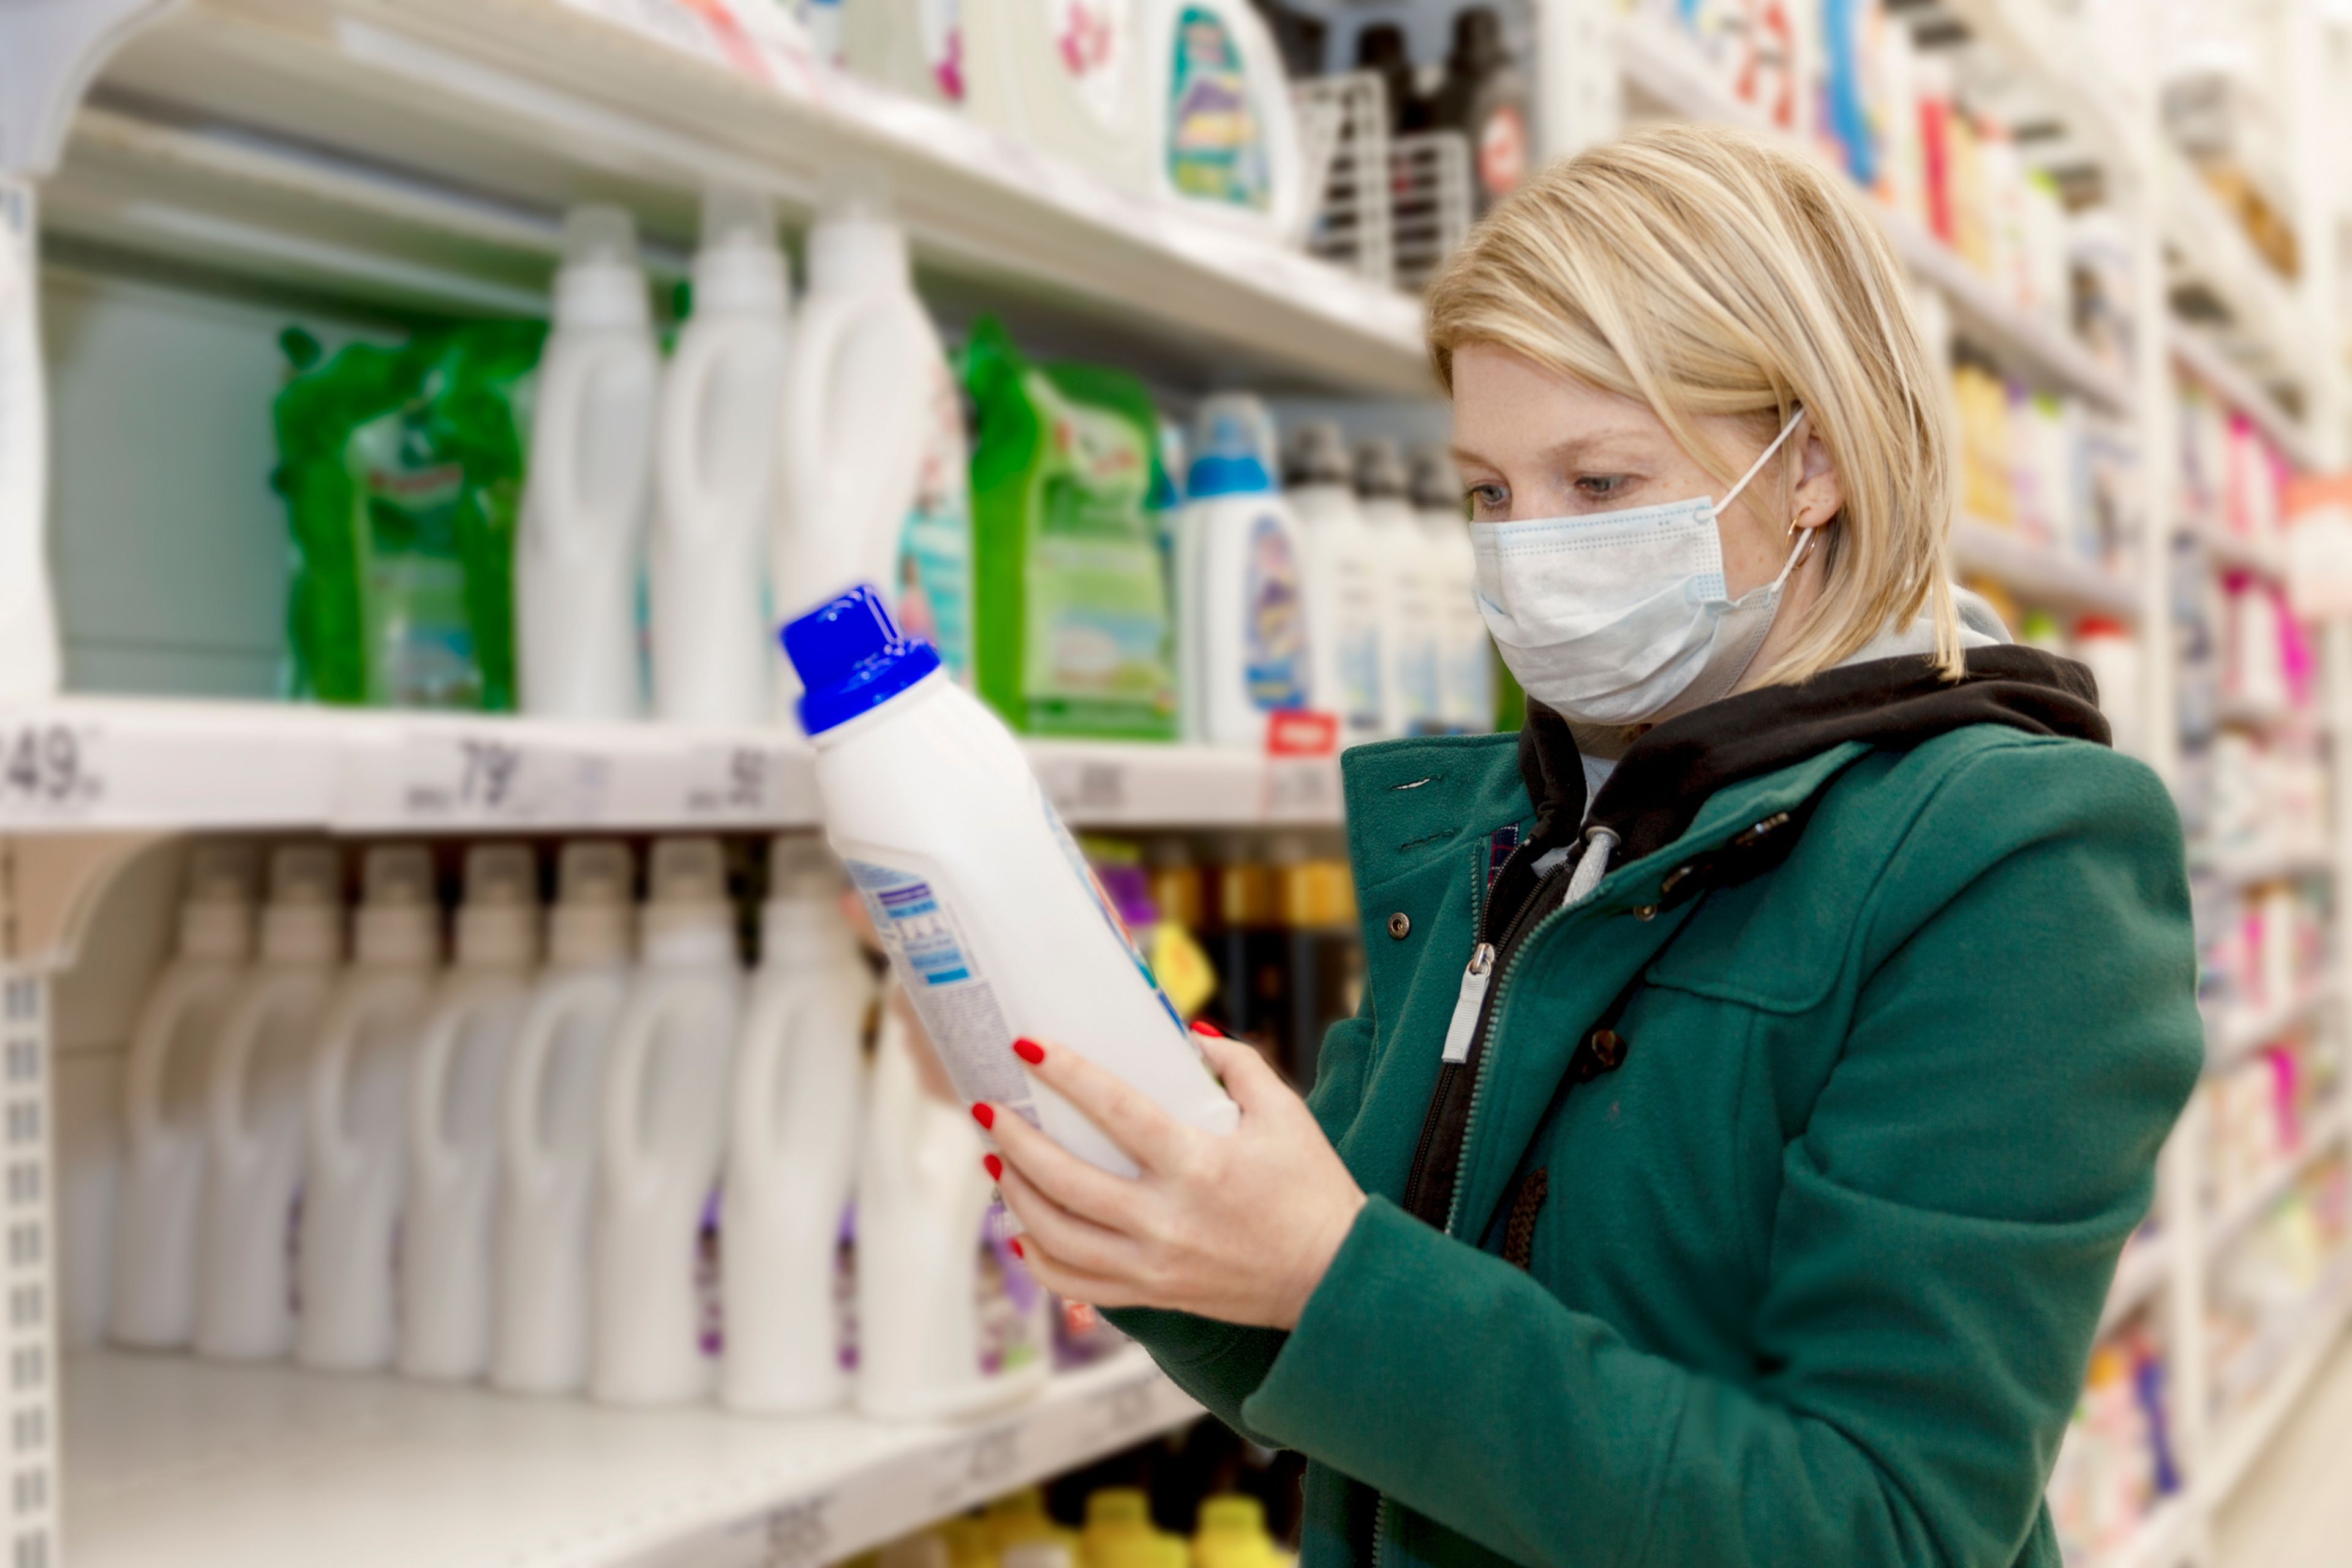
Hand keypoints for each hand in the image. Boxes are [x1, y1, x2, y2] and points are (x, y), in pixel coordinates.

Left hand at [981, 1026, 1366, 1329]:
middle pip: (1066, 1180)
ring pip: (1057, 1236)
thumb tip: (1188, 1034)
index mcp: (1200, 1167)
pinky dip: (1038, 1256)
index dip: (1068, 1074)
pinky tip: (1021, 1226)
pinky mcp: (1152, 1297)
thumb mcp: (1285, 1115)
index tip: (1028, 1047)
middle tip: (987, 1107)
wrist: (1332, 1279)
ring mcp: (1154, 1267)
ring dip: (1015, 1194)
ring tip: (995, 1160)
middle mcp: (1167, 1221)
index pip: (1117, 1111)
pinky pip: (1075, 1283)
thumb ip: (1237, 1065)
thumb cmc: (1311, 1190)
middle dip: (1015, 1139)